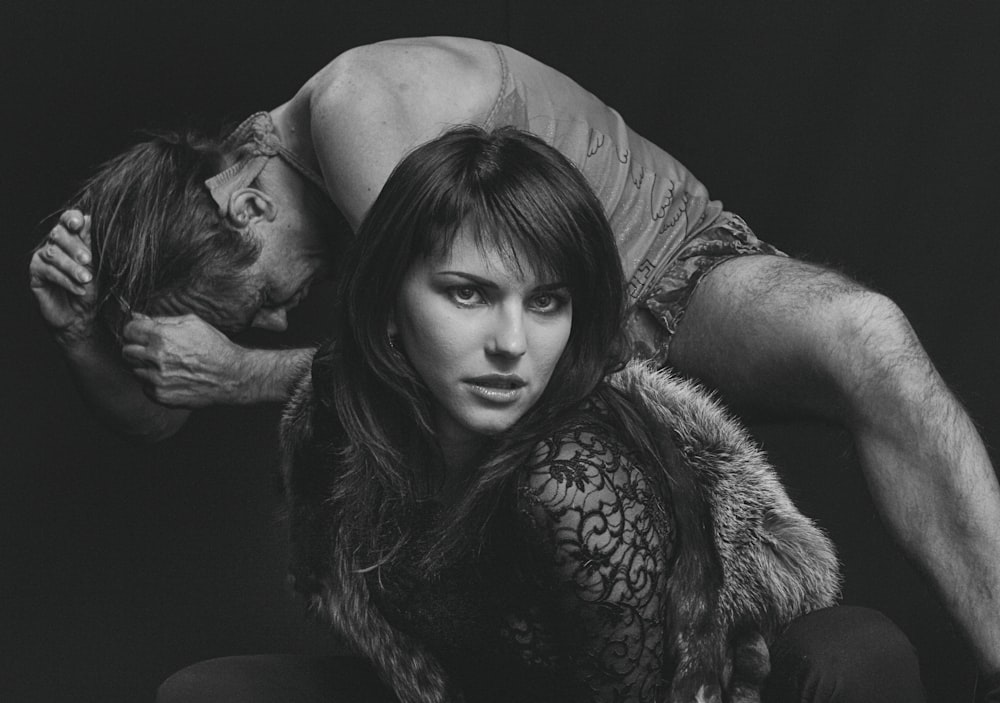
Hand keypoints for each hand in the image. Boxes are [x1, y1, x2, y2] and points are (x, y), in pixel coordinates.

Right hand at [29, 210, 97, 345]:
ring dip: (72, 267)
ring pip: (53, 254)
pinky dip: (66, 280)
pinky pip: (48, 272)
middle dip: (74, 246)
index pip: (67, 221)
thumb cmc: (91, 288)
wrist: (82, 315)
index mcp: (70, 239)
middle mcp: (54, 245)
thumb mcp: (96, 266)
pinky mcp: (35, 274)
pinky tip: (79, 289)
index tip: (79, 224)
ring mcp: (42, 259)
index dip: (71, 219)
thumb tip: (89, 218)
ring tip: (86, 279)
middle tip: (87, 259)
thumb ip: (90, 244)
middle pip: (58, 234)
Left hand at [121, 313, 248, 407]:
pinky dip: (153, 382)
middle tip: (152, 349)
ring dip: (145, 366)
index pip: (129, 330)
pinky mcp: (161, 395)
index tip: (141, 333)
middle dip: (136, 347)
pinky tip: (171, 377)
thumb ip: (162, 319)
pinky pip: (144, 386)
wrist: (232, 377)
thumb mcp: (193, 323)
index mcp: (162, 336)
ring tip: (166, 364)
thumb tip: (138, 316)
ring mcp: (157, 379)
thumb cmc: (215, 347)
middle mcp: (156, 358)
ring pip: (134, 369)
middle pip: (126, 351)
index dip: (135, 329)